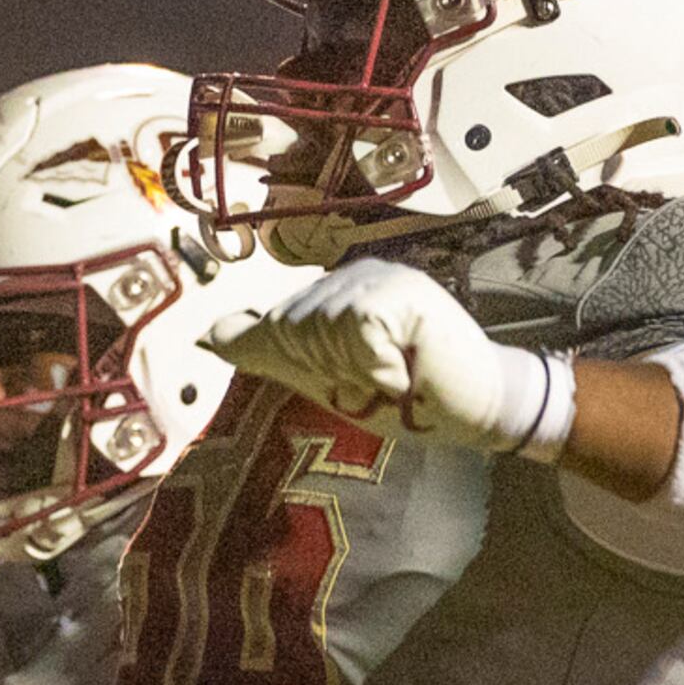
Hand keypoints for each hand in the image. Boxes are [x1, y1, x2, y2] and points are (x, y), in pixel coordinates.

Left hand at [203, 257, 559, 452]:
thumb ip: (270, 350)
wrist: (474, 410)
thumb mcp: (324, 376)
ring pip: (322, 333)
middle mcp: (355, 274)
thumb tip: (209, 335)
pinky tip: (407, 371)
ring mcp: (381, 277)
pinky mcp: (403, 293)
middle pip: (295, 330)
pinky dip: (379, 369)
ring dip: (357, 373)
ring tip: (393, 376)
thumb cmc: (405, 398)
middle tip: (377, 381)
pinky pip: (357, 334)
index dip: (310, 368)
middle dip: (332, 373)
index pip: (279, 326)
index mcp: (334, 290)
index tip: (356, 380)